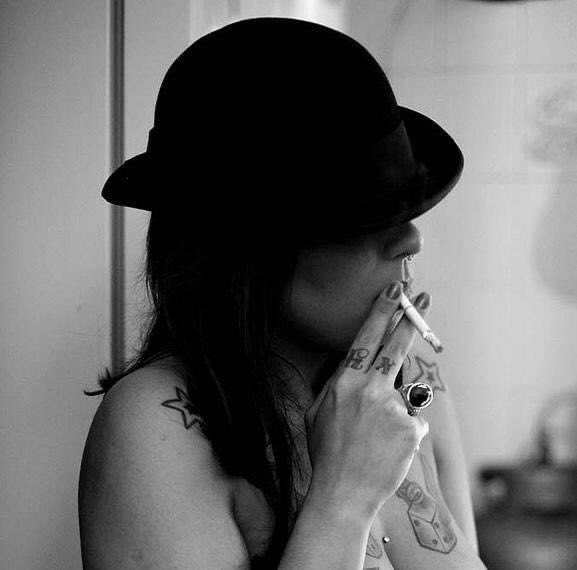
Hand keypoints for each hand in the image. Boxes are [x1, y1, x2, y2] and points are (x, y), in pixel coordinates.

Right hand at [304, 281, 430, 521]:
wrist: (342, 494)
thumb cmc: (326, 453)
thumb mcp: (316, 412)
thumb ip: (334, 385)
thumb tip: (351, 367)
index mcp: (344, 382)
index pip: (366, 338)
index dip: (381, 312)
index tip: (394, 291)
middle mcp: (370, 389)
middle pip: (395, 345)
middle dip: (409, 318)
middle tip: (422, 297)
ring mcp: (393, 408)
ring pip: (404, 395)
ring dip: (394, 411)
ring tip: (375, 439)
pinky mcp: (411, 428)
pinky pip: (412, 422)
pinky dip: (403, 433)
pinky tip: (387, 450)